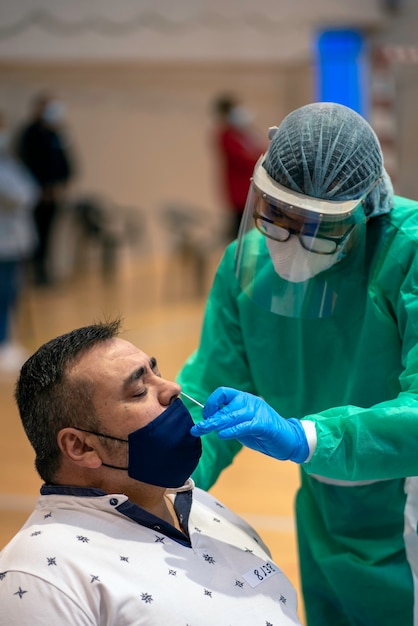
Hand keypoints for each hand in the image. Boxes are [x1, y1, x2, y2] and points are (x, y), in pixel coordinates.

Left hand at [190, 387, 308, 462]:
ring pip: (231, 416)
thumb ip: (229, 420)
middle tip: (196, 429)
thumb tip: (209, 422)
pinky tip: (222, 435)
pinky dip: (231, 430)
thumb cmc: (264, 433)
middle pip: (224, 406)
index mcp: (244, 399)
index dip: (211, 403)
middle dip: (208, 418)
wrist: (290, 439)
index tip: (205, 416)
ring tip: (202, 430)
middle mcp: (249, 401)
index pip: (223, 393)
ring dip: (214, 424)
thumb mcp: (243, 424)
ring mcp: (257, 411)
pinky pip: (244, 425)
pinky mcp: (263, 424)